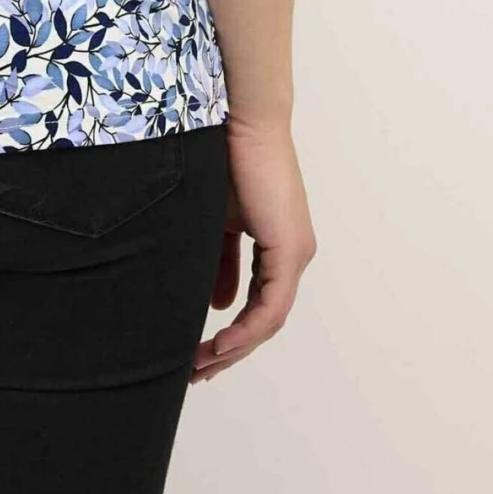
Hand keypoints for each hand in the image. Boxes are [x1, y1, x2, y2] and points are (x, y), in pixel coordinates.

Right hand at [191, 118, 314, 381]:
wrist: (242, 121)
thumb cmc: (225, 158)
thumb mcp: (216, 221)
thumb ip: (218, 262)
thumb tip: (215, 304)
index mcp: (277, 245)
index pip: (258, 303)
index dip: (231, 332)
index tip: (202, 352)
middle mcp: (293, 254)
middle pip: (264, 320)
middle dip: (230, 350)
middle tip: (198, 372)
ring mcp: (294, 253)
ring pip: (269, 320)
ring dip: (235, 347)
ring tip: (202, 366)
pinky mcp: (290, 249)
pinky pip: (271, 307)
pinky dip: (247, 329)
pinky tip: (222, 345)